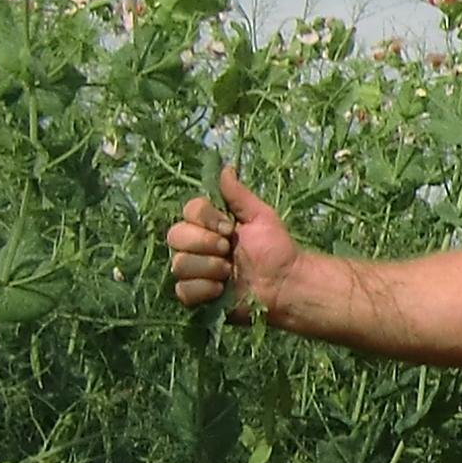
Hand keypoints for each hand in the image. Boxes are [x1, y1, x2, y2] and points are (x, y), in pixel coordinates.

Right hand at [164, 165, 297, 323]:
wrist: (286, 284)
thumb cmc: (277, 249)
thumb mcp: (260, 217)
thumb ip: (238, 195)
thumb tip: (226, 167)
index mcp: (210, 224)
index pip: (187, 211)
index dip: (205, 219)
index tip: (229, 228)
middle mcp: (197, 245)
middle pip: (175, 236)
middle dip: (205, 244)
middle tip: (229, 251)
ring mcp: (195, 271)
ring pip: (179, 264)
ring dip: (209, 268)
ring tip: (231, 273)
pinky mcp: (197, 295)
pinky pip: (183, 290)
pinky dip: (203, 289)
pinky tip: (222, 290)